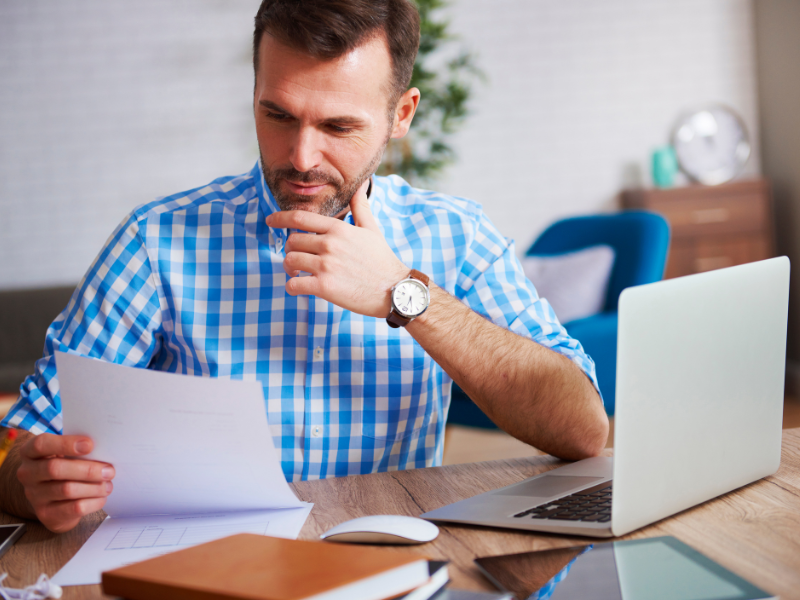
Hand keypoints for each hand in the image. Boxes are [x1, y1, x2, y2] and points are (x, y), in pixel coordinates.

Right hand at [16, 433, 114, 532]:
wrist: (53, 499)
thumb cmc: (65, 467)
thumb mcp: (65, 454)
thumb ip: (78, 450)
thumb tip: (104, 450)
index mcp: (30, 452)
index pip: (41, 444)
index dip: (65, 443)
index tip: (90, 445)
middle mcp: (27, 473)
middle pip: (55, 469)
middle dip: (87, 469)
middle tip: (109, 471)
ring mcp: (34, 495)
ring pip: (67, 490)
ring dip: (94, 487)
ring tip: (108, 485)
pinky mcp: (46, 514)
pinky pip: (73, 508)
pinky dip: (93, 502)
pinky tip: (101, 497)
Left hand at [267, 178, 408, 317]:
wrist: (394, 290)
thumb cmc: (382, 260)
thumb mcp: (372, 229)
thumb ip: (360, 206)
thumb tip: (362, 183)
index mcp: (338, 229)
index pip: (300, 218)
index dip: (279, 218)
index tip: (270, 221)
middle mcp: (330, 244)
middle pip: (292, 241)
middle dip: (291, 250)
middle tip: (297, 259)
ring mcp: (326, 266)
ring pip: (290, 261)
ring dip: (290, 269)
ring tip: (298, 273)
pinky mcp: (325, 287)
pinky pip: (294, 284)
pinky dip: (292, 286)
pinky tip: (300, 287)